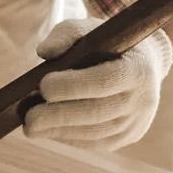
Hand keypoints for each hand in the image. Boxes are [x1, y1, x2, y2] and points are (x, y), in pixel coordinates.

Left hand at [23, 20, 172, 149]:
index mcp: (138, 68)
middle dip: (58, 116)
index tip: (43, 86)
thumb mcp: (90, 30)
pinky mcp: (128, 136)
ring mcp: (137, 122)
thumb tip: (44, 52)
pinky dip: (68, 138)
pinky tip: (48, 131)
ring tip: (30, 126)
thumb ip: (67, 34)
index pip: (103, 81)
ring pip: (94, 133)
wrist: (144, 64)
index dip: (72, 86)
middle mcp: (143, 99)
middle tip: (29, 118)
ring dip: (59, 131)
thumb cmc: (109, 44)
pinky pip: (95, 143)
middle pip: (97, 112)